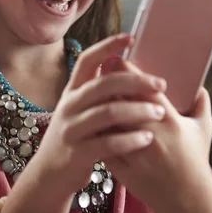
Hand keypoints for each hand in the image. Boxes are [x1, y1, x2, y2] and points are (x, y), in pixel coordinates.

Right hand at [2, 34, 166, 212]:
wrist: (50, 174)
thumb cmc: (76, 137)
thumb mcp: (79, 110)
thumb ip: (98, 92)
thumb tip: (128, 69)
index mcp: (73, 90)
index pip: (88, 59)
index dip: (108, 46)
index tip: (131, 37)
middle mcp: (70, 105)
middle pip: (103, 84)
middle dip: (135, 81)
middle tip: (162, 84)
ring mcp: (72, 129)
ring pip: (108, 113)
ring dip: (138, 110)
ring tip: (160, 113)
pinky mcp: (77, 153)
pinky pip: (108, 143)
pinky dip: (130, 139)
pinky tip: (147, 138)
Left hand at [104, 59, 211, 212]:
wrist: (186, 200)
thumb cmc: (195, 162)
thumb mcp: (204, 131)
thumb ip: (201, 105)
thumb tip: (199, 86)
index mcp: (169, 119)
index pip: (143, 87)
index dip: (127, 70)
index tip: (116, 58)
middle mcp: (150, 132)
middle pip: (120, 99)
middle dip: (108, 82)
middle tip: (100, 70)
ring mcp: (134, 150)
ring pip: (107, 120)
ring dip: (98, 104)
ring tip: (93, 92)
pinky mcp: (121, 166)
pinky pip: (102, 142)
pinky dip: (95, 129)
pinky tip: (90, 119)